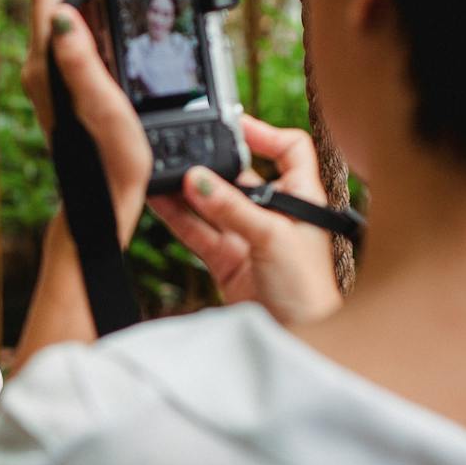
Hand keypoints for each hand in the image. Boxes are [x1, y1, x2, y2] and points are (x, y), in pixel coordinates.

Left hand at [19, 0, 150, 243]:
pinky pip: (65, 30)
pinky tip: (101, 0)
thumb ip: (83, 62)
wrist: (96, 203)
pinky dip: (83, 4)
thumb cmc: (109, 162)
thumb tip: (64, 13)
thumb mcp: (104, 109)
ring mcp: (48, 76)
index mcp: (48, 64)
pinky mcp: (59, 85)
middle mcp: (41, 66)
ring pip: (57, 11)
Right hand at [148, 116, 342, 324]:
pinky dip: (178, 217)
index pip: (289, 149)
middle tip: (187, 150)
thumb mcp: (272, 237)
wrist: (297, 340)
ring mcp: (248, 236)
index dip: (265, 133)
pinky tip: (158, 200)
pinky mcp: (227, 260)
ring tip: (161, 172)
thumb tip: (197, 178)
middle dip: (213, 164)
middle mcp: (274, 213)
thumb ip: (231, 207)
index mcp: (302, 198)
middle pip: (241, 175)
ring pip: (213, 203)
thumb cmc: (306, 291)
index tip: (233, 124)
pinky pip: (198, 231)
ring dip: (188, 190)